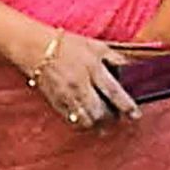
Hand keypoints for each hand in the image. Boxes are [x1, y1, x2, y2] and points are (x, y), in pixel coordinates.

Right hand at [26, 28, 141, 129]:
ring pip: (85, 119)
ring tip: (103, 125)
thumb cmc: (66, 44)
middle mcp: (79, 84)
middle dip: (111, 119)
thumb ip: (115, 58)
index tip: (135, 115)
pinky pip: (70, 119)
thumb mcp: (96, 46)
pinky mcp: (54, 101)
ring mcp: (65, 95)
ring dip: (96, 124)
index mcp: (92, 68)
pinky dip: (81, 122)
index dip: (126, 106)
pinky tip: (86, 121)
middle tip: (119, 120)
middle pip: (99, 112)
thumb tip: (133, 68)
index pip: (113, 92)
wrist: (34, 47)